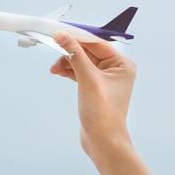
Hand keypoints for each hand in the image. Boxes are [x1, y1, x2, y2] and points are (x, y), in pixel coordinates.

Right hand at [49, 32, 135, 157]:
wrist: (103, 142)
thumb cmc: (102, 113)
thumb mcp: (88, 80)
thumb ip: (75, 55)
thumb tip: (62, 35)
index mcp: (122, 64)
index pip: (97, 43)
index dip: (78, 37)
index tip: (59, 32)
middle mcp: (116, 70)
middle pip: (89, 51)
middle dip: (70, 51)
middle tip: (53, 47)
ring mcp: (105, 80)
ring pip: (82, 62)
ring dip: (67, 62)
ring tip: (54, 68)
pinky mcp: (94, 89)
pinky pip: (80, 72)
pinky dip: (69, 71)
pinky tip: (57, 71)